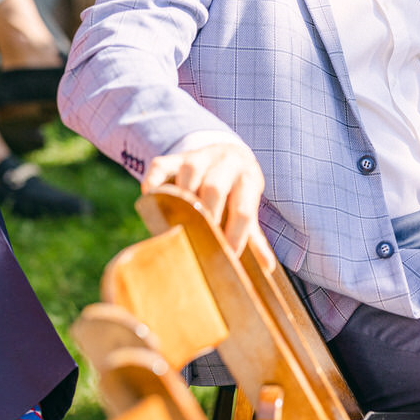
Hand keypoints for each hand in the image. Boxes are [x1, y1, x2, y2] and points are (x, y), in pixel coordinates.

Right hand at [143, 139, 270, 264]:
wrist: (229, 153)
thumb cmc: (238, 191)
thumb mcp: (249, 206)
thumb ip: (255, 236)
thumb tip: (268, 267)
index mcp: (248, 180)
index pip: (244, 210)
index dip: (236, 235)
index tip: (228, 256)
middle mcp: (226, 164)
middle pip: (216, 187)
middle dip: (208, 214)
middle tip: (200, 239)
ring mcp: (199, 158)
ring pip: (189, 172)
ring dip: (182, 197)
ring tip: (177, 222)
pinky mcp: (175, 157)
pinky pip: (160, 166)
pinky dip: (153, 182)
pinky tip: (150, 199)